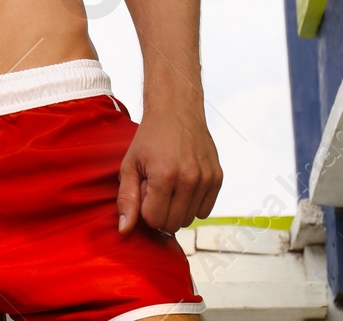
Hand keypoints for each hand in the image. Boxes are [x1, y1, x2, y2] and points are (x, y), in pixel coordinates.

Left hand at [116, 109, 221, 234]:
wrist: (177, 111)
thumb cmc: (150, 138)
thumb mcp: (129, 165)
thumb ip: (126, 199)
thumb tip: (125, 230)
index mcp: (164, 176)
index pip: (154, 220)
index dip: (145, 209)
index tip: (144, 190)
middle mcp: (189, 179)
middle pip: (173, 224)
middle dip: (161, 212)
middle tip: (157, 188)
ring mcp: (206, 179)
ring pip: (189, 220)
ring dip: (177, 209)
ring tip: (171, 185)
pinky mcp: (217, 178)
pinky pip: (204, 211)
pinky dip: (192, 204)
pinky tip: (184, 186)